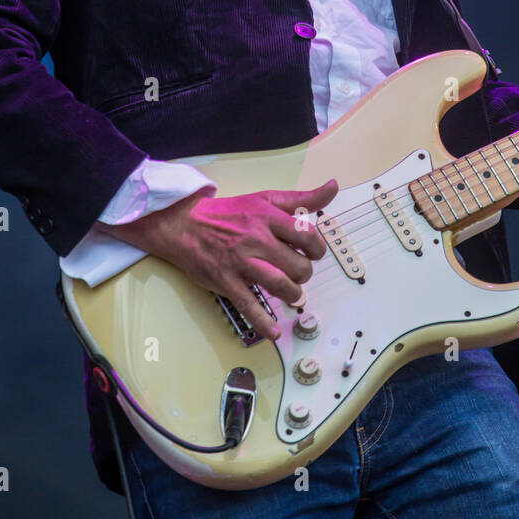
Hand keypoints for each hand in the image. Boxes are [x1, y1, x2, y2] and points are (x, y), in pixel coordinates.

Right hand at [99, 178, 337, 341]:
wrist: (186, 224)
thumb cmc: (230, 213)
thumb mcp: (266, 198)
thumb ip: (302, 198)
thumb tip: (333, 187)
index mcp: (268, 217)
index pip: (306, 235)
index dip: (317, 248)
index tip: (312, 253)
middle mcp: (257, 239)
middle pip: (297, 264)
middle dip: (304, 274)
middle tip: (299, 273)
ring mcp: (241, 262)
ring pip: (279, 285)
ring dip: (293, 295)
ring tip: (293, 295)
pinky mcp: (227, 281)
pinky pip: (249, 305)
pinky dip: (263, 322)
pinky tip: (274, 331)